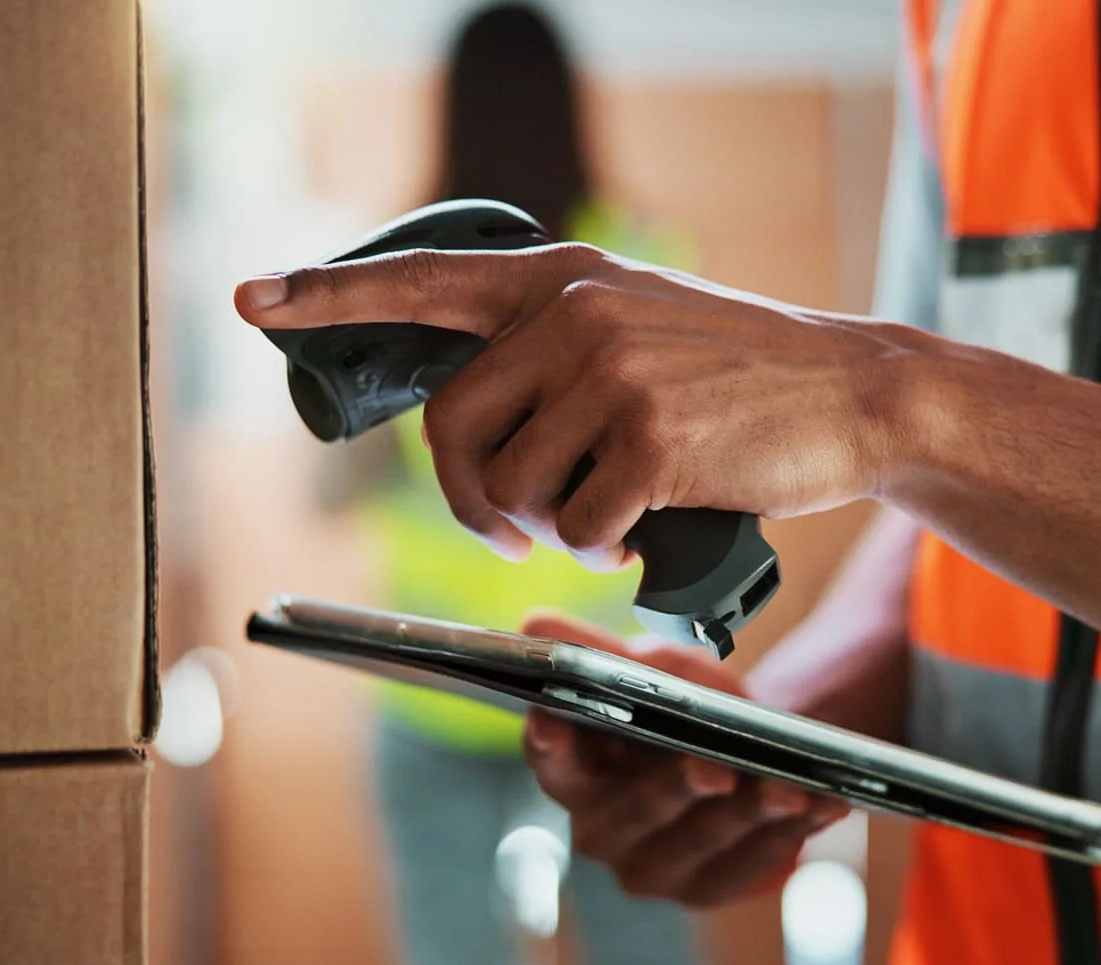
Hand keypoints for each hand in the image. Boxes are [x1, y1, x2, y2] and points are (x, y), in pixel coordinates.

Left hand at [235, 244, 932, 566]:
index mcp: (562, 279)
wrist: (847, 393)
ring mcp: (612, 373)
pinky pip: (574, 525)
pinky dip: (598, 549)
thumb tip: (462, 422)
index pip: (424, 281)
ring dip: (546, 527)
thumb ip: (554, 344)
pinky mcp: (652, 438)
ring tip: (604, 517)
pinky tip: (636, 532)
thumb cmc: (735, 375)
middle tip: (514, 525)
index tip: (252, 300)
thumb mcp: (640, 322)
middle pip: (451, 426)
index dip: (329, 295)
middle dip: (472, 498)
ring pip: (511, 487)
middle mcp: (575, 313)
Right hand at [518, 613, 850, 906]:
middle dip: (675, 789)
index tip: (558, 721)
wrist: (746, 748)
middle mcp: (602, 832)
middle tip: (713, 769)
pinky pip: (751, 865)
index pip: (551, 762)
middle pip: (632, 812)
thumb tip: (536, 625)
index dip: (550, 744)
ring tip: (787, 788)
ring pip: (698, 844)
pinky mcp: (708, 890)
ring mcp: (653, 870)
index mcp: (574, 775)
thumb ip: (600, 652)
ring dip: (747, 815)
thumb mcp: (651, 668)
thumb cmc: (684, 706)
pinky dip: (791, 834)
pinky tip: (823, 805)